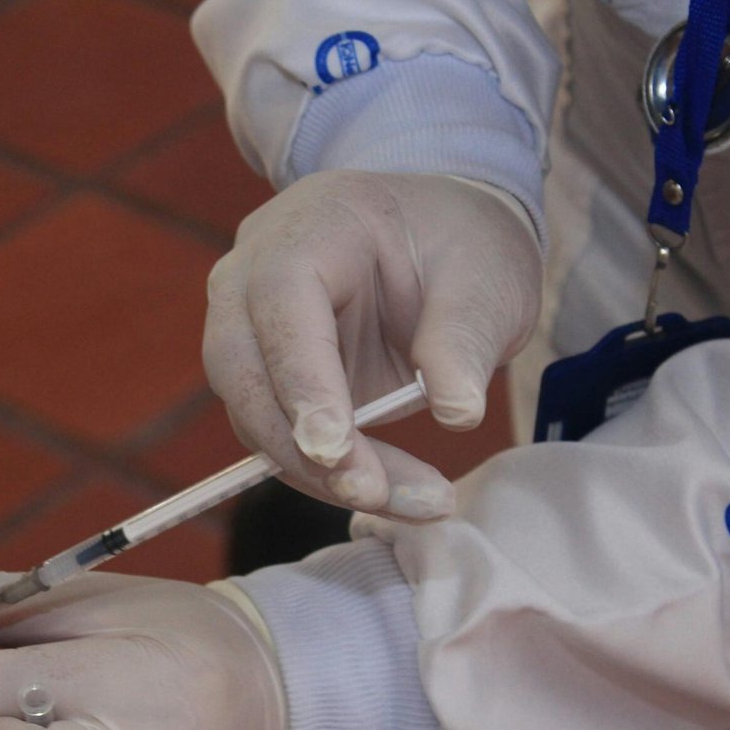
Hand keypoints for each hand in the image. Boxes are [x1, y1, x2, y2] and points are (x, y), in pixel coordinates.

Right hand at [205, 170, 541, 520]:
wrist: (437, 238)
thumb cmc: (457, 242)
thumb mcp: (484, 277)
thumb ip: (464, 339)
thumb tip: (457, 413)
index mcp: (310, 228)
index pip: (280, 304)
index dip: (302, 381)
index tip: (337, 450)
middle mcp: (254, 275)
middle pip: (244, 370)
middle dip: (302, 447)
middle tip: (376, 493)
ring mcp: (248, 327)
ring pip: (252, 414)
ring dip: (318, 473)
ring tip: (411, 502)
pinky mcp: (264, 376)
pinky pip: (275, 434)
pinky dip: (325, 472)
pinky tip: (386, 491)